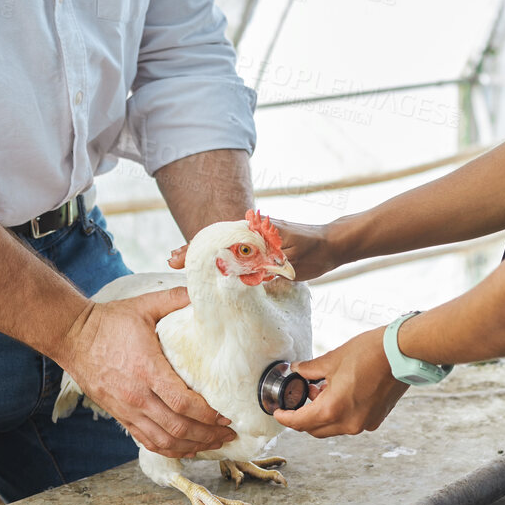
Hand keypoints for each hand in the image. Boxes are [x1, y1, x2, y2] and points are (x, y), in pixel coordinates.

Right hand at [54, 287, 237, 457]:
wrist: (72, 336)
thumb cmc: (109, 321)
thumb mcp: (143, 306)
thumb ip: (174, 299)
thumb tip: (199, 291)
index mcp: (146, 369)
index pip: (182, 403)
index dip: (208, 414)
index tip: (225, 415)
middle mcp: (137, 395)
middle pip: (178, 427)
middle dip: (208, 435)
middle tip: (228, 433)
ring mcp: (127, 409)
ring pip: (164, 440)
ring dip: (191, 446)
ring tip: (213, 444)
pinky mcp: (119, 415)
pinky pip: (147, 441)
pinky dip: (169, 448)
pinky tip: (185, 447)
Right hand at [168, 214, 344, 280]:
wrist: (332, 244)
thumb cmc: (313, 252)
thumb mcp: (287, 261)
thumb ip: (263, 265)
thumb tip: (237, 273)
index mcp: (254, 232)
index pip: (218, 238)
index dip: (197, 249)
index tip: (179, 258)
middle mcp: (252, 231)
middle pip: (216, 239)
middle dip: (194, 249)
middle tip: (172, 259)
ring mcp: (256, 238)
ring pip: (224, 245)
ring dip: (205, 253)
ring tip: (182, 260)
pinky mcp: (263, 247)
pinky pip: (237, 251)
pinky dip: (221, 256)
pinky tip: (211, 265)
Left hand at [269, 327, 409, 437]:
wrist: (402, 354)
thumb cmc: (369, 354)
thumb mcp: (332, 359)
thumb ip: (310, 369)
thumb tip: (297, 370)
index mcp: (333, 410)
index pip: (300, 423)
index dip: (285, 418)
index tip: (278, 412)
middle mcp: (348, 423)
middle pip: (315, 430)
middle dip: (303, 417)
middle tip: (298, 399)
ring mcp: (364, 424)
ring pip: (333, 428)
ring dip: (322, 415)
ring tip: (319, 391)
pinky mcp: (375, 420)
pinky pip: (349, 422)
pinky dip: (339, 413)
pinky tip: (339, 393)